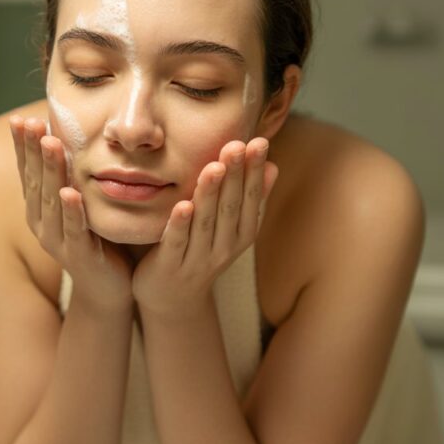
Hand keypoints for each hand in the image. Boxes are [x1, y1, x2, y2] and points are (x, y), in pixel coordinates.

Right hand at [9, 116, 133, 312]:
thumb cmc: (95, 240)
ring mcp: (57, 240)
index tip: (19, 119)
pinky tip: (69, 192)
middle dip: (33, 150)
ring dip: (51, 171)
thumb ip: (70, 177)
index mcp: (39, 209)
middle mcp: (41, 223)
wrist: (107, 289)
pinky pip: (74, 229)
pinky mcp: (79, 255)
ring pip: (51, 200)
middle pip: (35, 181)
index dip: (23, 146)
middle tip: (30, 121)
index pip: (28, 172)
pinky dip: (71, 210)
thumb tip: (66, 138)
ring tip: (51, 144)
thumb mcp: (79, 204)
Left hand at [132, 138, 277, 317]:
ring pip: (206, 223)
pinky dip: (180, 225)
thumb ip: (249, 199)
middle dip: (235, 176)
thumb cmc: (201, 252)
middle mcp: (224, 248)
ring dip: (210, 194)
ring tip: (214, 167)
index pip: (250, 199)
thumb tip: (272, 165)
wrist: (172, 301)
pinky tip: (183, 205)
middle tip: (237, 145)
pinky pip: (177, 243)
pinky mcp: (170, 267)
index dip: (254, 171)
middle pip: (231, 208)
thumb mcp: (231, 228)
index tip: (258, 142)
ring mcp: (198, 259)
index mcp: (241, 235)